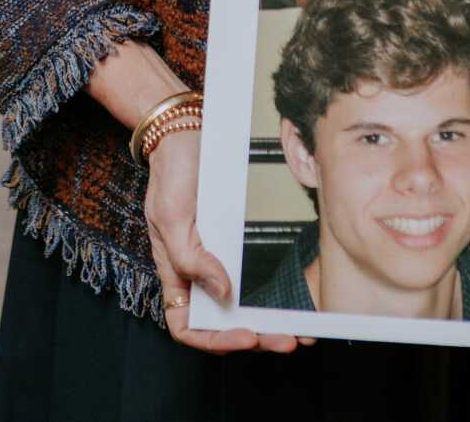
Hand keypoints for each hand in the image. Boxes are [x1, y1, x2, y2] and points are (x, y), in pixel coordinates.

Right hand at [144, 130, 312, 353]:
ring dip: (270, 319)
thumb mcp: (170, 216)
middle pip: (224, 320)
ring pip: (245, 302)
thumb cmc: (170, 172)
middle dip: (257, 335)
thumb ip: (190, 258)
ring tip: (300, 328)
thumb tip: (223, 292)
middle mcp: (199, 270)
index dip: (215, 340)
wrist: (187, 128)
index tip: (246, 335)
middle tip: (288, 339)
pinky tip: (295, 295)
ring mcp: (220, 254)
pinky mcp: (238, 237)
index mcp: (176, 273)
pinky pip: (256, 270)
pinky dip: (274, 288)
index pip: (188, 326)